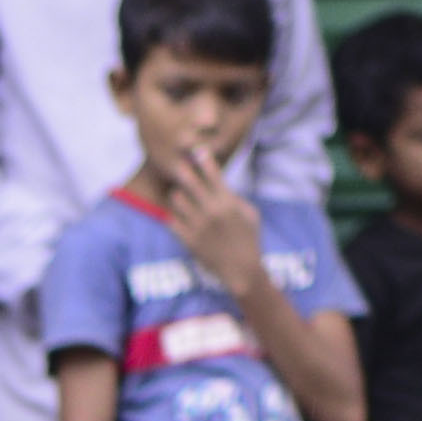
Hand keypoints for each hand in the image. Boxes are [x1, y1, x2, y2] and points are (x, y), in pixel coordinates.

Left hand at [142, 140, 262, 280]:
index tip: (197, 150)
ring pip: (176, 199)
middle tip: (178, 165)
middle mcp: (211, 211)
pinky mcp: (187, 240)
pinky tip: (178, 215)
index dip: (203, 159)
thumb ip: (235, 198)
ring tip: (181, 196)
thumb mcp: (250, 214)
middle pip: (189, 181)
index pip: (213, 173)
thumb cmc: (249, 240)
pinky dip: (173, 215)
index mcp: (228, 202)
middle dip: (183, 170)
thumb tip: (220, 186)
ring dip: (178, 195)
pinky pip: (171, 220)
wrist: (241, 270)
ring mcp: (197, 226)